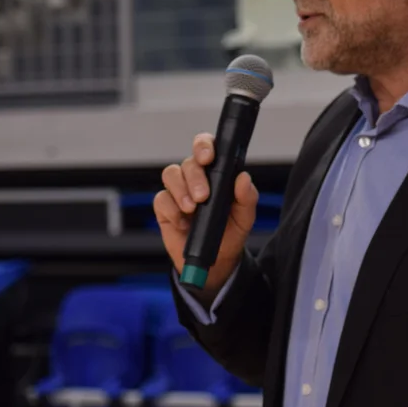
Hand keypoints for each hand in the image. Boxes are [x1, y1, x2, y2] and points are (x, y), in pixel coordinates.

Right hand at [154, 132, 258, 303]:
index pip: (206, 147)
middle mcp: (195, 178)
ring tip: (191, 209)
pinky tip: (182, 222)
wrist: (215, 260)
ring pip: (170, 174)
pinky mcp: (165, 208)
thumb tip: (243, 178)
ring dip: (180, 191)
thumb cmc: (230, 232)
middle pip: (188, 163)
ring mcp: (178, 191)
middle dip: (195, 177)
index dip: (204, 146)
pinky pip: (161, 199)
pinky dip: (171, 209)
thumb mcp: (245, 217)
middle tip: (202, 196)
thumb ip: (247, 197)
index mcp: (216, 173)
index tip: (208, 157)